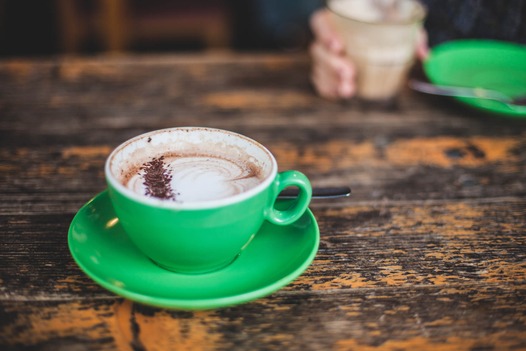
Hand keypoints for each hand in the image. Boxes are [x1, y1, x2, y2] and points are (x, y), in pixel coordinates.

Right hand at [309, 8, 429, 99]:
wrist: (383, 40)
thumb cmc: (389, 27)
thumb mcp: (403, 26)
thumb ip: (413, 36)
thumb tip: (425, 55)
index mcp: (340, 20)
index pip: (320, 23)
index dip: (325, 33)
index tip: (339, 47)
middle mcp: (328, 38)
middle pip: (318, 50)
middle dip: (332, 64)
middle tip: (350, 73)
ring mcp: (325, 58)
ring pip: (319, 69)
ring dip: (331, 81)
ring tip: (348, 90)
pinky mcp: (328, 74)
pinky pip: (321, 83)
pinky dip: (328, 90)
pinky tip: (341, 94)